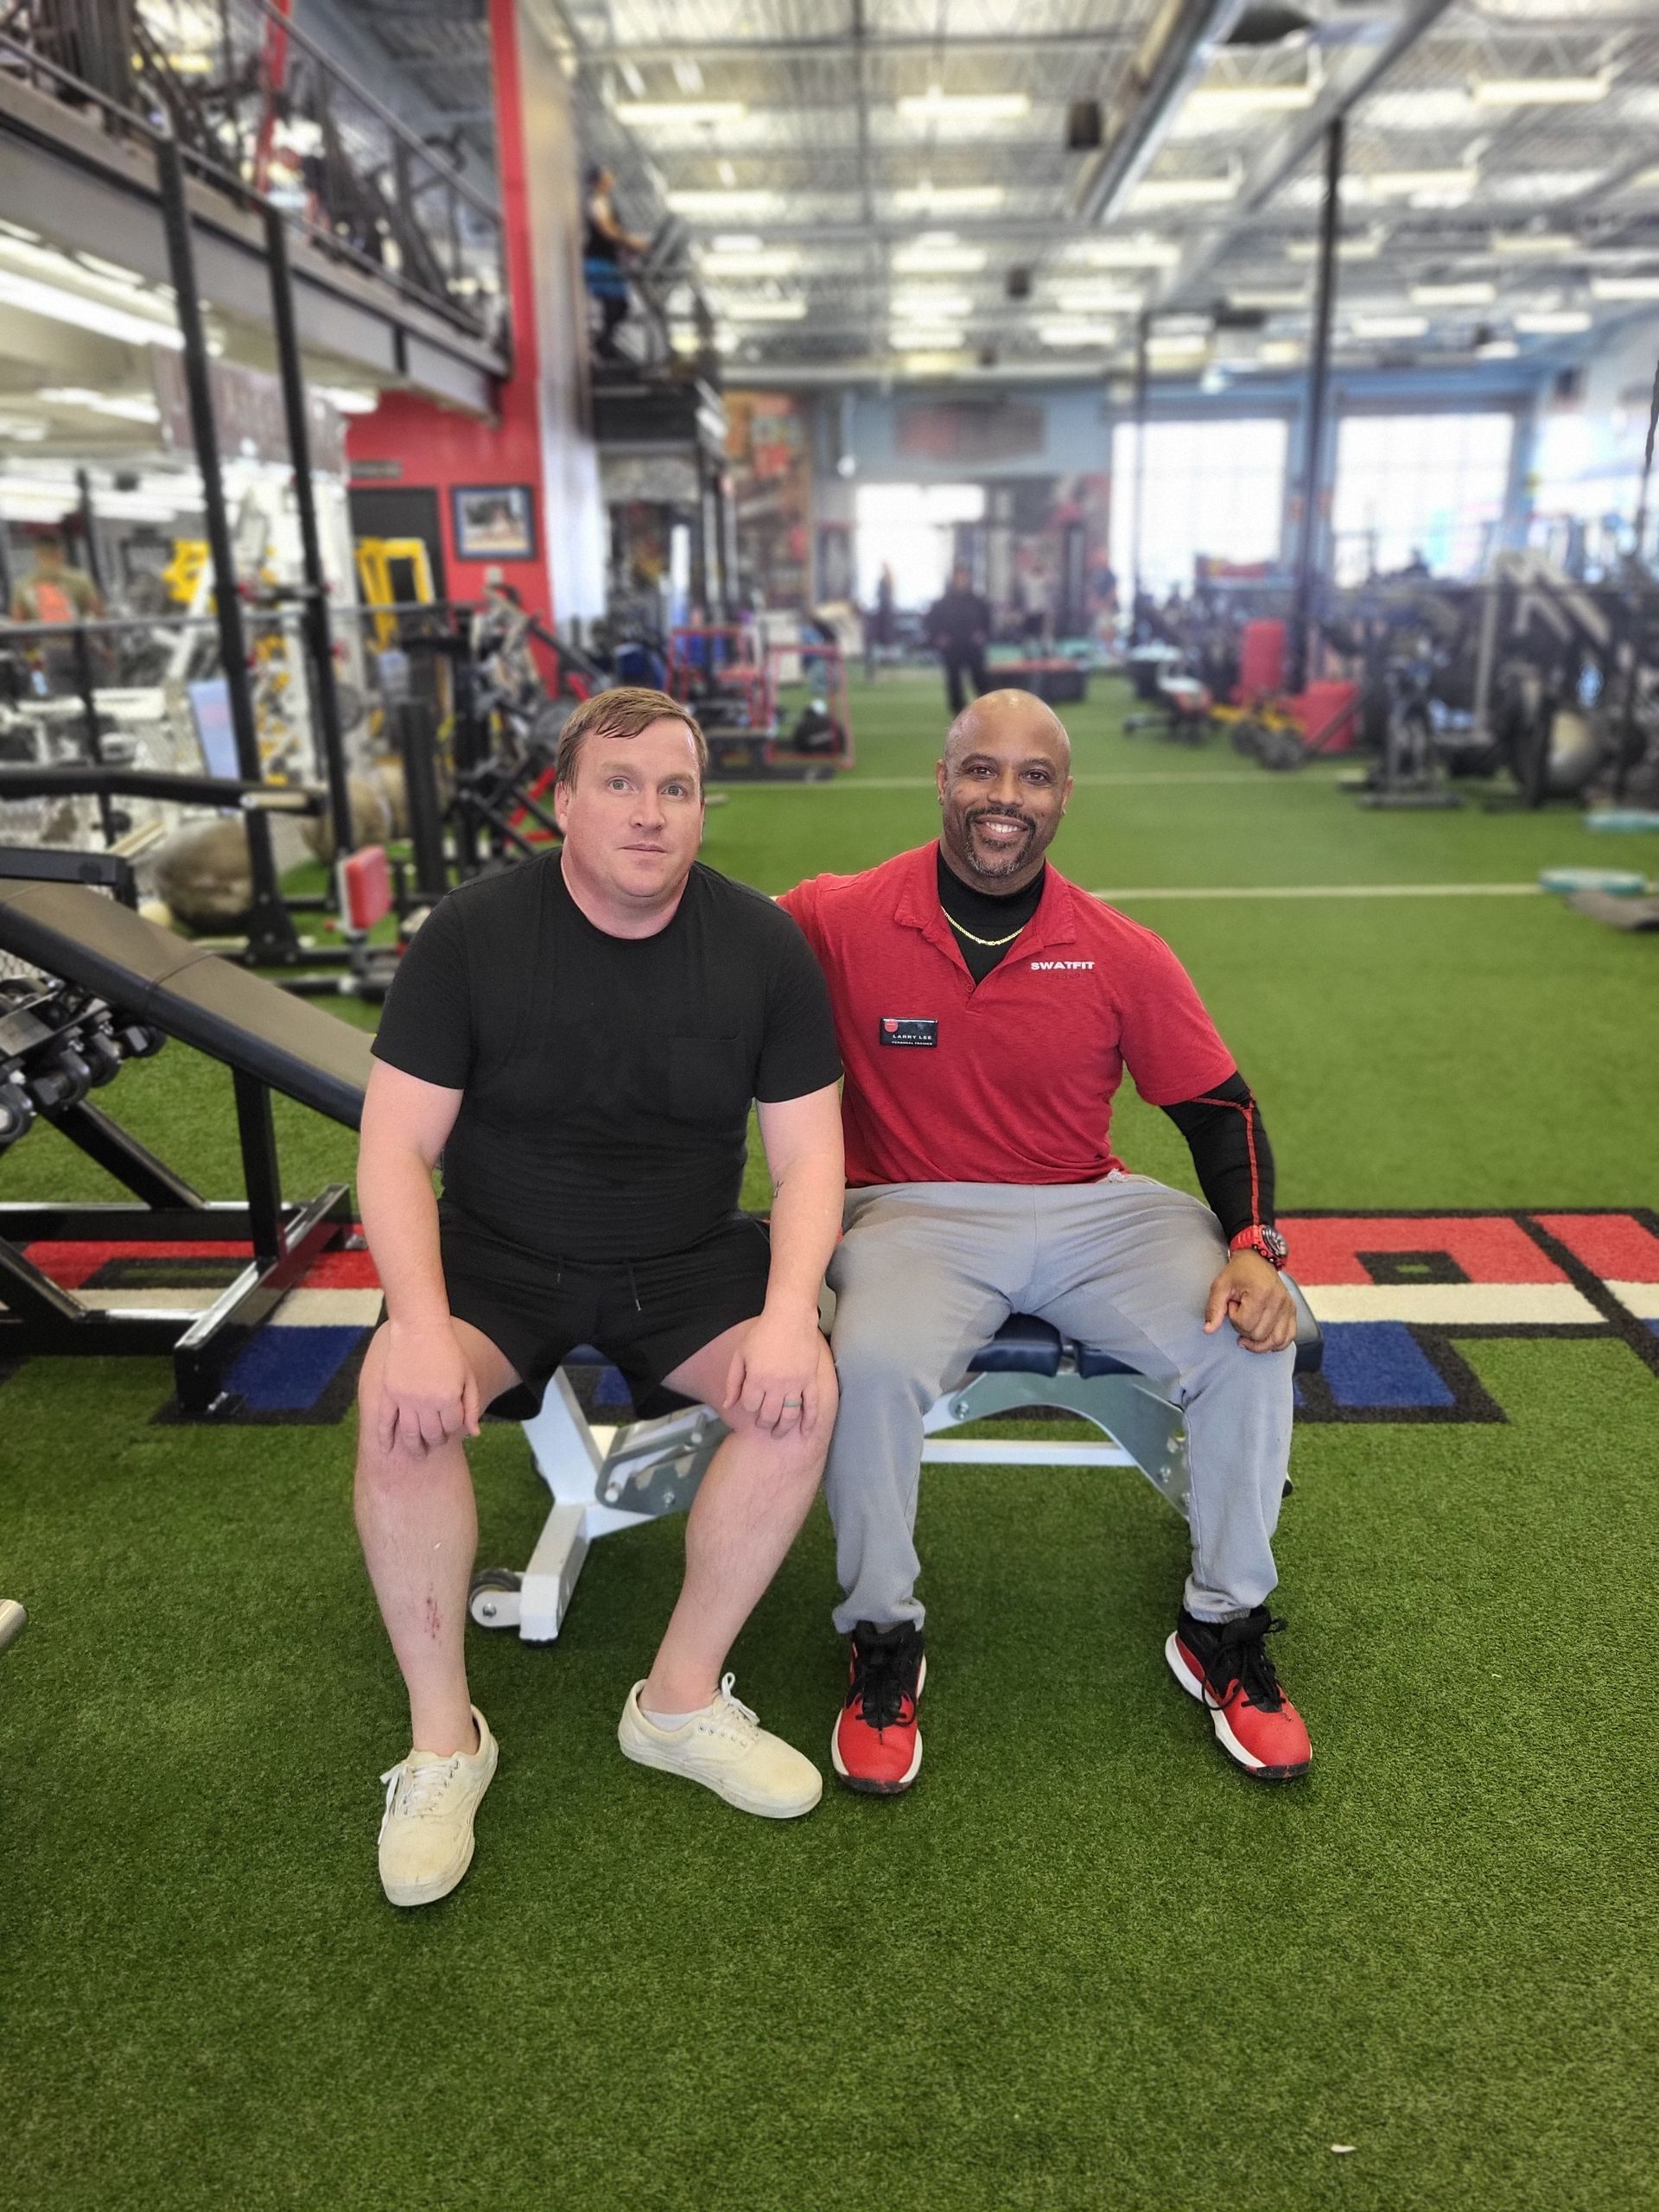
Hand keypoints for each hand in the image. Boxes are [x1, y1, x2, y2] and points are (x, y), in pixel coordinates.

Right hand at [375, 1316, 479, 1456]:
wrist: (420, 1329)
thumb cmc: (447, 1352)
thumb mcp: (467, 1376)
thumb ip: (470, 1406)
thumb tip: (474, 1434)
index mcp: (448, 1397)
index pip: (452, 1426)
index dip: (453, 1429)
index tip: (451, 1425)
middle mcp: (426, 1402)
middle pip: (431, 1433)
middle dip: (436, 1440)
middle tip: (436, 1441)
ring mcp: (405, 1399)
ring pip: (409, 1433)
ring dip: (414, 1446)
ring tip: (418, 1453)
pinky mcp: (389, 1393)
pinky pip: (384, 1421)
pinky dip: (384, 1438)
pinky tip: (386, 1450)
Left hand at [723, 1305, 825, 1438]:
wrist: (790, 1317)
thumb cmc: (763, 1333)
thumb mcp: (740, 1355)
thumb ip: (733, 1381)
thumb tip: (728, 1405)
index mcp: (756, 1378)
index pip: (750, 1406)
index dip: (748, 1407)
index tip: (751, 1403)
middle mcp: (776, 1385)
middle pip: (768, 1415)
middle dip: (763, 1423)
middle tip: (762, 1424)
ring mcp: (796, 1384)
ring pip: (789, 1415)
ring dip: (782, 1428)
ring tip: (778, 1433)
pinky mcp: (810, 1380)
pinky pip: (813, 1406)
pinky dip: (810, 1422)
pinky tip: (806, 1433)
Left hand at [1203, 1253, 1296, 1353]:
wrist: (1257, 1259)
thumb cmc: (1238, 1272)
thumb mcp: (1220, 1286)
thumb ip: (1214, 1308)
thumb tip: (1208, 1330)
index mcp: (1261, 1293)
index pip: (1245, 1324)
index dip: (1234, 1318)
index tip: (1233, 1304)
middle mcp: (1279, 1301)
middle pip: (1259, 1334)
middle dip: (1244, 1328)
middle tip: (1242, 1311)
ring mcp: (1288, 1307)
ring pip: (1275, 1340)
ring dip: (1258, 1341)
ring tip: (1249, 1330)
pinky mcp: (1292, 1311)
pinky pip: (1288, 1337)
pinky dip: (1276, 1343)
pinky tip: (1264, 1340)